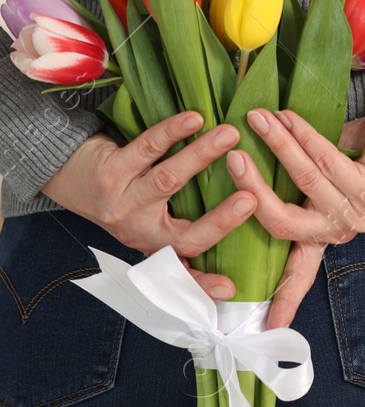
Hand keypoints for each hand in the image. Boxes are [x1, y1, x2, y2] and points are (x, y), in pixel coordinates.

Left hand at [39, 112, 255, 298]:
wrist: (70, 177)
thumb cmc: (126, 198)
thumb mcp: (153, 222)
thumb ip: (190, 225)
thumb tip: (247, 215)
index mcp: (155, 245)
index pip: (184, 269)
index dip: (204, 282)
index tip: (230, 287)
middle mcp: (139, 230)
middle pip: (183, 233)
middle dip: (221, 218)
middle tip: (252, 197)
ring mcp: (123, 201)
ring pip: (167, 181)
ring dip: (202, 156)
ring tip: (230, 135)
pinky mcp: (110, 171)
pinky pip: (146, 149)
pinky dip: (172, 132)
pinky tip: (194, 119)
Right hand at [225, 110, 364, 329]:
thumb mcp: (325, 178)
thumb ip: (294, 182)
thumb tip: (247, 166)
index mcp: (328, 232)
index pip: (301, 271)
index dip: (283, 297)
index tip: (267, 327)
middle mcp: (341, 228)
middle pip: (285, 225)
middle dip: (253, 192)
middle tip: (232, 160)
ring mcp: (356, 210)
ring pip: (305, 181)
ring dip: (277, 145)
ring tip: (256, 119)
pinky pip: (325, 159)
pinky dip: (302, 135)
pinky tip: (286, 117)